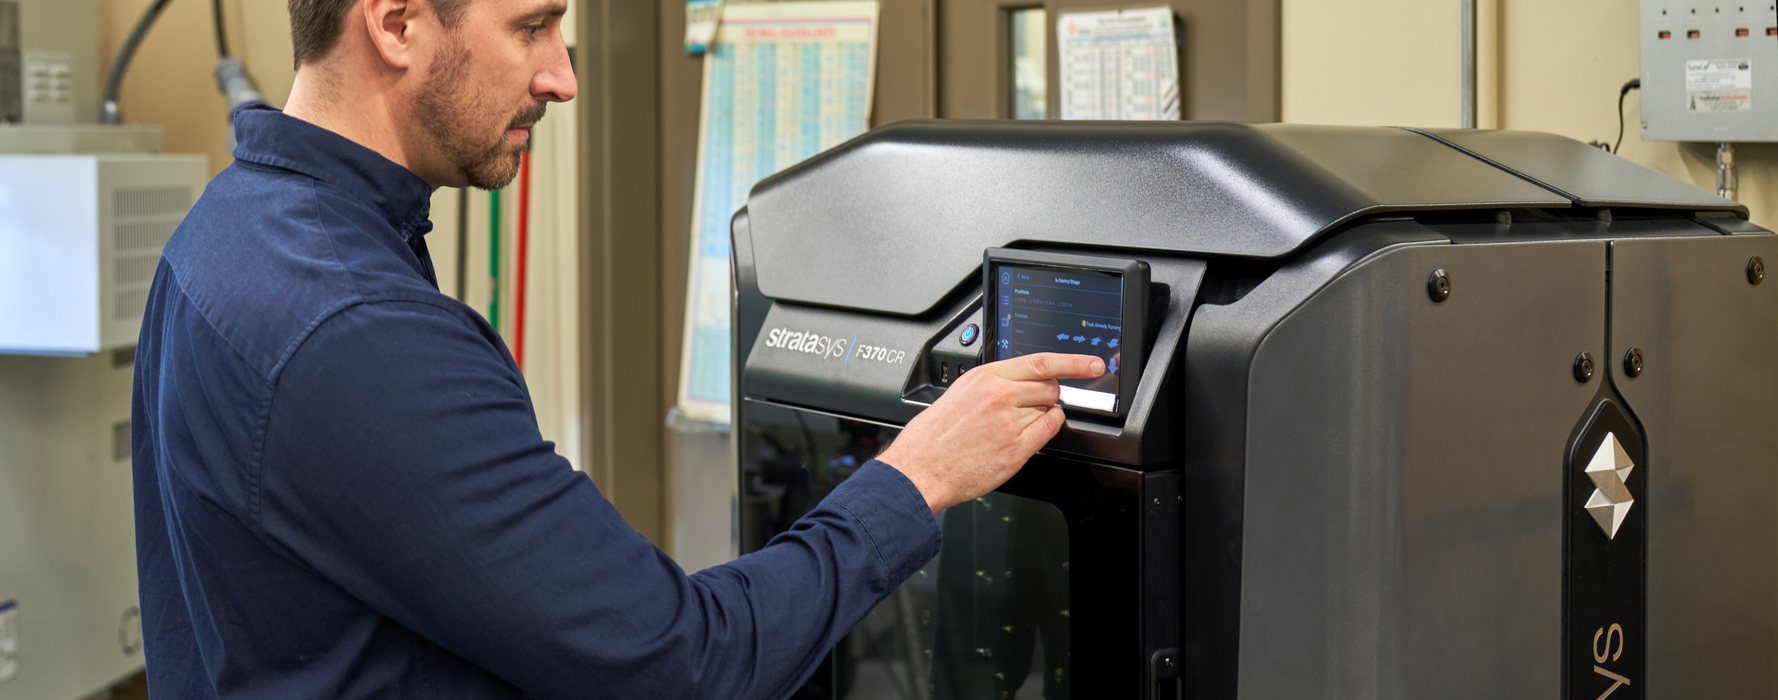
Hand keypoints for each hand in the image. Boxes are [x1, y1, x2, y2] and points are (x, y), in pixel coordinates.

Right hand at [878, 353, 1104, 511]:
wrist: (921, 468)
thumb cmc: (934, 435)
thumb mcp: (960, 392)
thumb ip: (993, 383)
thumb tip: (1020, 382)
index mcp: (985, 376)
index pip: (1041, 362)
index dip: (1073, 362)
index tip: (1092, 363)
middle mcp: (1001, 395)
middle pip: (1050, 387)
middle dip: (1048, 395)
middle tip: (1033, 405)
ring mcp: (1011, 422)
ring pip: (1050, 409)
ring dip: (1042, 414)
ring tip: (1014, 425)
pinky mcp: (1017, 449)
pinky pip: (1049, 431)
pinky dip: (1047, 429)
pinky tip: (1028, 434)